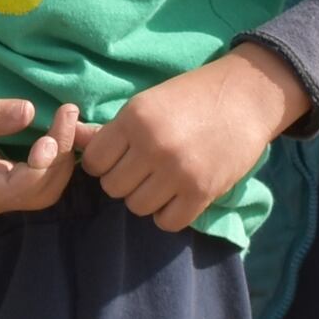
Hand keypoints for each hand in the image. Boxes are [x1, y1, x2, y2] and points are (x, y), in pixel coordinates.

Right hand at [0, 94, 77, 212]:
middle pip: (45, 192)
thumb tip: (30, 110)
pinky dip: (53, 156)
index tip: (56, 119)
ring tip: (69, 119)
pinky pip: (38, 177)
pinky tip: (58, 130)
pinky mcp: (2, 179)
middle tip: (69, 113)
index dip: (50, 156)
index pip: (29, 184)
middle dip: (63, 156)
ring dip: (62, 157)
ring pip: (46, 187)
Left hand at [76, 45, 307, 232]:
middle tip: (142, 168)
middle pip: (113, 187)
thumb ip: (109, 128)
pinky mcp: (202, 192)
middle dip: (124, 180)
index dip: (104, 162)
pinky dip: (169, 213)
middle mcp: (153, 146)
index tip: (120, 157)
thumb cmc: (192, 96)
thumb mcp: (147, 102)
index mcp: (135, 119)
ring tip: (161, 180)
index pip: (95, 162)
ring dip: (146, 197)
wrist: (247, 96)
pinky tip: (177, 195)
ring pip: (137, 206)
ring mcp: (178, 172)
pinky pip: (168, 222)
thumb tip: (71, 137)